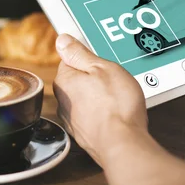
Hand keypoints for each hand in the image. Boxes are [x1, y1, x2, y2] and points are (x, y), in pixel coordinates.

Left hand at [53, 34, 147, 164]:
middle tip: (114, 79)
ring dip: (99, 97)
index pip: (70, 60)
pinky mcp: (84, 134)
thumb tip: (62, 40)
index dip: (89, 58)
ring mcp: (73, 120)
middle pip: (78, 80)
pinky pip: (93, 116)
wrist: (122, 144)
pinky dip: (102, 114)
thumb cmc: (115, 106)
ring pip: (85, 100)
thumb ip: (80, 53)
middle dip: (94, 79)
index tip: (102, 60)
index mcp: (65, 80)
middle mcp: (63, 101)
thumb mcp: (102, 67)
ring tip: (118, 98)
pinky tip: (116, 114)